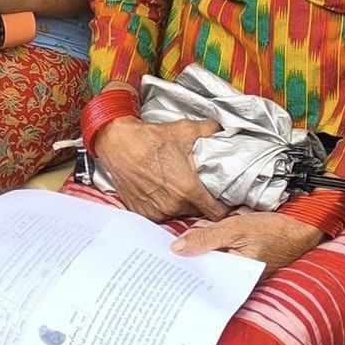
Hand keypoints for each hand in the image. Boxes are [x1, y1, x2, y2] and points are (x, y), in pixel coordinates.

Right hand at [91, 116, 226, 222]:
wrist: (119, 144)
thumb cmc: (151, 139)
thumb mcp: (185, 129)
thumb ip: (210, 131)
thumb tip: (225, 131)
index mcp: (188, 189)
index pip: (217, 212)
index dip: (224, 207)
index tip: (224, 201)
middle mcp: (174, 204)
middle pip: (199, 212)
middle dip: (202, 203)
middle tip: (201, 188)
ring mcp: (158, 211)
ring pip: (180, 213)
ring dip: (183, 204)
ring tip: (180, 187)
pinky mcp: (144, 212)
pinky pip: (162, 214)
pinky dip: (165, 205)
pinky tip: (163, 190)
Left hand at [172, 210, 322, 274]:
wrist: (302, 228)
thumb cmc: (274, 230)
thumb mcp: (236, 228)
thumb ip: (207, 237)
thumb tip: (177, 248)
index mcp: (236, 277)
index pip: (202, 276)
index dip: (183, 268)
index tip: (164, 261)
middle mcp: (237, 280)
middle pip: (205, 273)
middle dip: (188, 264)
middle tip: (165, 256)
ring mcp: (240, 272)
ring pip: (212, 265)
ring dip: (198, 255)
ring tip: (178, 249)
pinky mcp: (243, 262)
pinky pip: (221, 259)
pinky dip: (210, 251)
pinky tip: (197, 242)